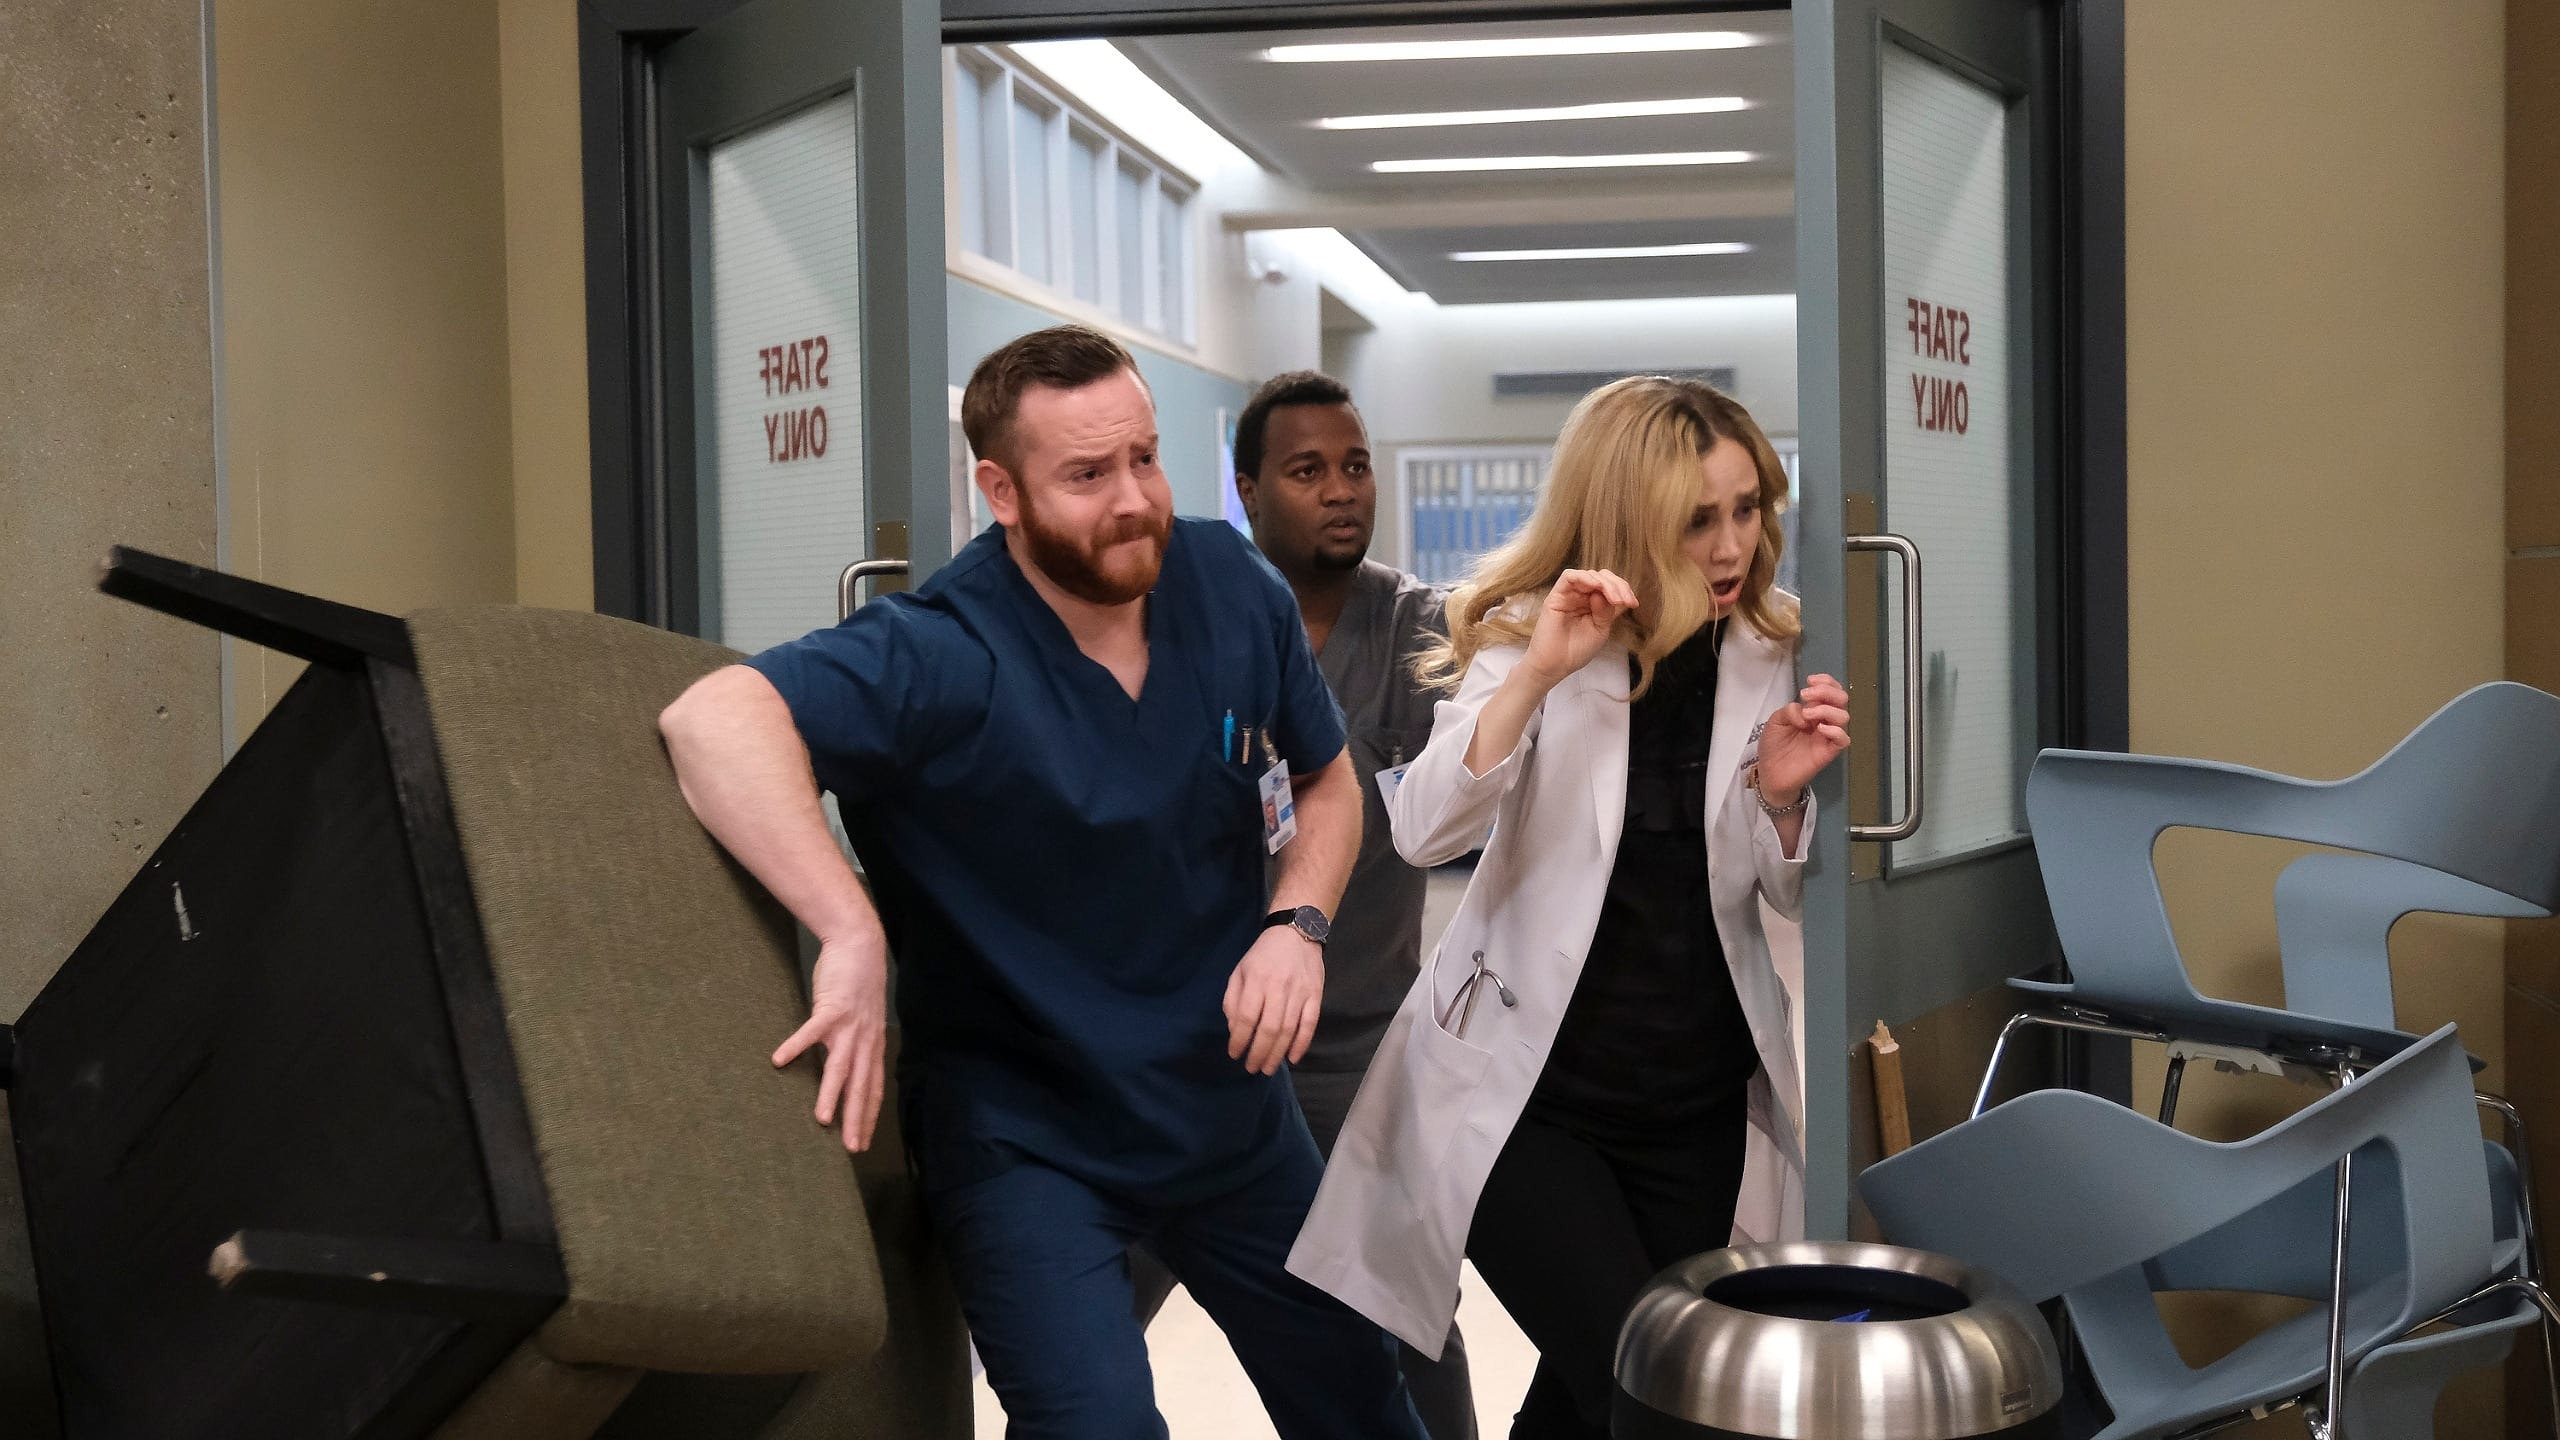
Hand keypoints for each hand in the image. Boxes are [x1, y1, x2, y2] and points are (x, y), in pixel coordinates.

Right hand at [772, 922, 890, 1151]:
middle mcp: (864, 1040)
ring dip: (830, 1095)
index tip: (864, 1140)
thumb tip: (850, 1061)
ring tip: (820, 1119)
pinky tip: (779, 1060)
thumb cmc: (858, 982)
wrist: (860, 945)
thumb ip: (858, 1041)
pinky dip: (796, 1046)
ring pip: (840, 1067)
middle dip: (856, 1119)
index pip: (873, 1088)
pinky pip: (812, 1031)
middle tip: (852, 1147)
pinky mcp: (832, 1007)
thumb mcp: (865, 1018)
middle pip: (861, 1086)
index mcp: (872, 1044)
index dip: (869, 1115)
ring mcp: (849, 1025)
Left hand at [1224, 925, 1323, 1074]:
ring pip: (1288, 1030)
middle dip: (1258, 1053)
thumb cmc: (1263, 954)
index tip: (1234, 1054)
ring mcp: (1299, 992)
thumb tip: (1234, 1029)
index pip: (1245, 1017)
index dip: (1239, 1039)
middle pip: (1268, 1028)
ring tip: (1268, 1068)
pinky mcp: (1315, 995)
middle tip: (1251, 1068)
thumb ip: (1233, 999)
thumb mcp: (1240, 970)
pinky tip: (1293, 1058)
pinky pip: (1310, 1024)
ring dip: (1277, 1053)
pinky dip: (1302, 1043)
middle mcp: (1278, 987)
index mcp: (1256, 980)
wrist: (1297, 931)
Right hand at [1522, 569, 1637, 688]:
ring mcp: (1569, 594)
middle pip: (1601, 577)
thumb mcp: (1600, 630)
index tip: (1633, 603)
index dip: (1624, 590)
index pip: (1610, 586)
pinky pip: (1569, 576)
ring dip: (1605, 583)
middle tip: (1625, 601)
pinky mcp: (1556, 595)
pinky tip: (1596, 587)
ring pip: (1588, 575)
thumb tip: (1605, 593)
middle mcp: (1581, 596)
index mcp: (1593, 603)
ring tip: (1615, 599)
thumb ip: (1606, 611)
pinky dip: (1584, 577)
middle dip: (1617, 585)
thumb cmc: (1576, 650)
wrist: (1555, 665)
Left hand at [1757, 673, 1850, 800]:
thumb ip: (1789, 711)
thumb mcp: (1775, 722)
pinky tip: (1820, 729)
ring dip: (1826, 709)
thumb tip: (1803, 709)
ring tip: (1807, 714)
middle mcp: (1823, 721)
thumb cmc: (1774, 747)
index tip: (1810, 680)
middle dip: (1827, 691)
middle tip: (1807, 695)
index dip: (1826, 681)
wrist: (1770, 773)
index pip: (1830, 691)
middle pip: (1841, 699)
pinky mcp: (1828, 752)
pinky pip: (1843, 739)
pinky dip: (1835, 731)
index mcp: (1813, 711)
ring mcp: (1827, 736)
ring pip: (1843, 716)